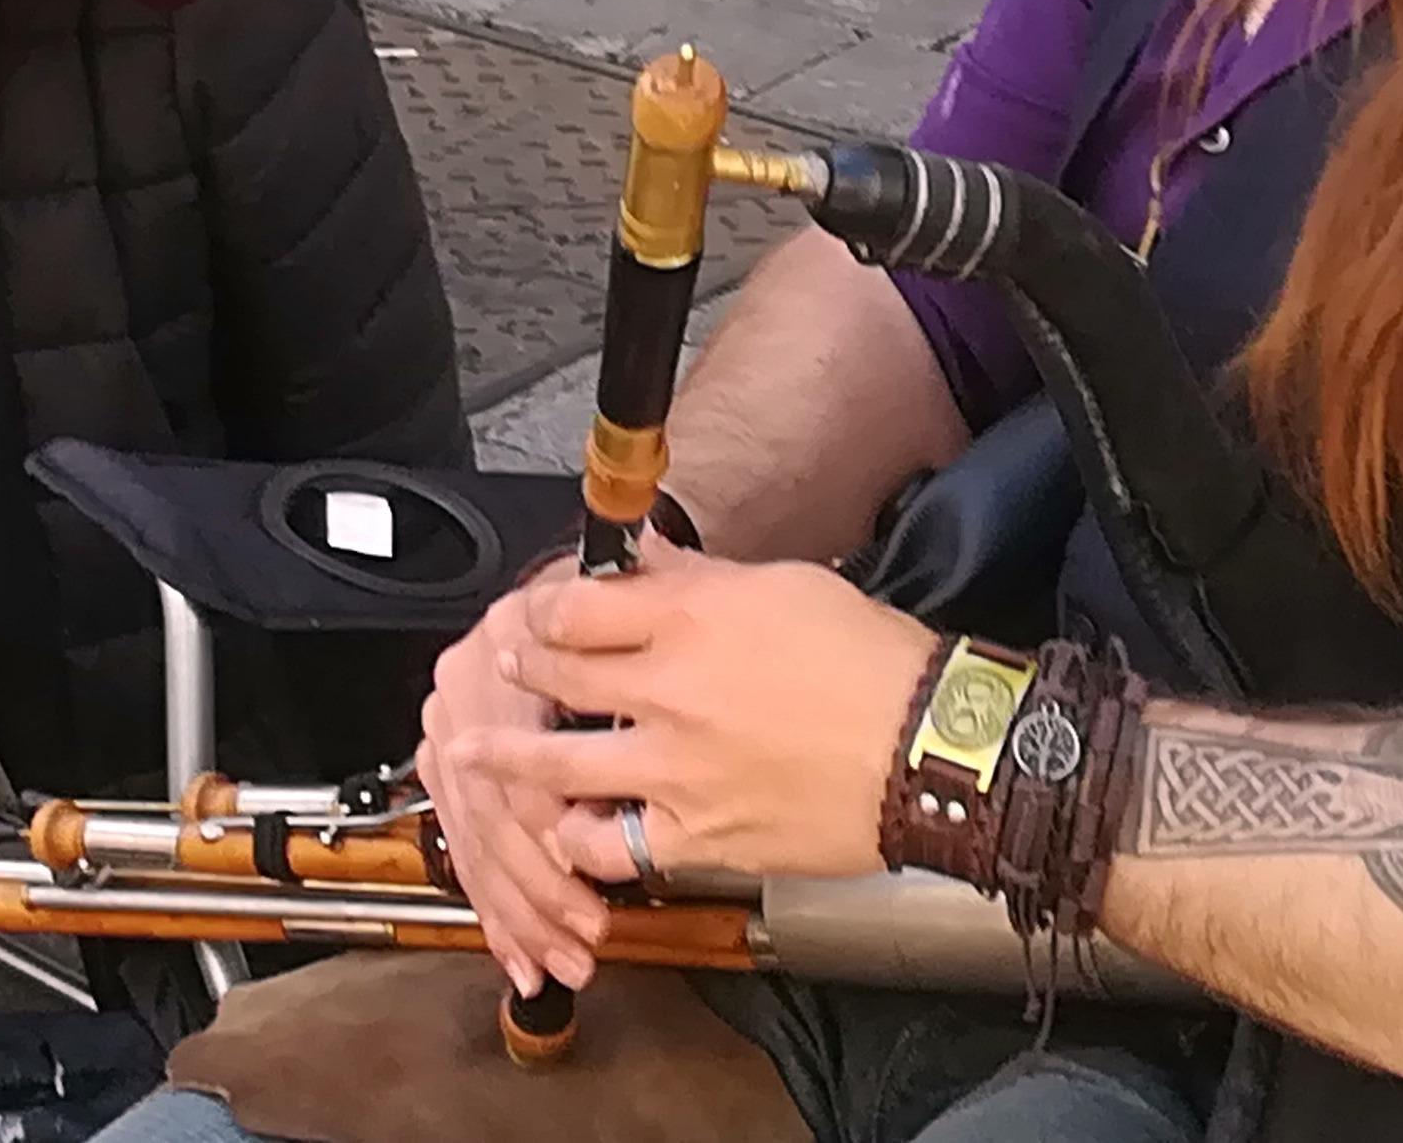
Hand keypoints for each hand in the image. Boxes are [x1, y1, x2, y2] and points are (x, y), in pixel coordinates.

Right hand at [418, 555, 605, 999]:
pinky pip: (464, 842)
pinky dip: (495, 904)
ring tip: (562, 957)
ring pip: (474, 835)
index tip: (590, 861)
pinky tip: (519, 953)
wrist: (593, 557)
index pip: (519, 751)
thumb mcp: (646, 588)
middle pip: (494, 802)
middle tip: (586, 931)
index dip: (554, 817)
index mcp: (513, 634)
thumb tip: (654, 598)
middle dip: (539, 882)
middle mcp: (472, 679)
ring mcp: (454, 724)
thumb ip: (643, 602)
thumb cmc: (622, 587)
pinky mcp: (451, 764)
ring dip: (521, 905)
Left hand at [438, 547, 935, 973]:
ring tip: (473, 757)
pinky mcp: (698, 837)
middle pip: (556, 677)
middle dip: (519, 671)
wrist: (930, 753)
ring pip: (558, 769)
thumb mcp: (781, 585)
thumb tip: (640, 554)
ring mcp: (676, 771)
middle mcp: (669, 693)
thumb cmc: (871, 662)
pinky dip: (583, 843)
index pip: (576, 606)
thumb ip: (695, 574)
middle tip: (501, 670)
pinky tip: (568, 834)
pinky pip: (613, 849)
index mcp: (690, 619)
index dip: (542, 608)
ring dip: (508, 762)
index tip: (533, 614)